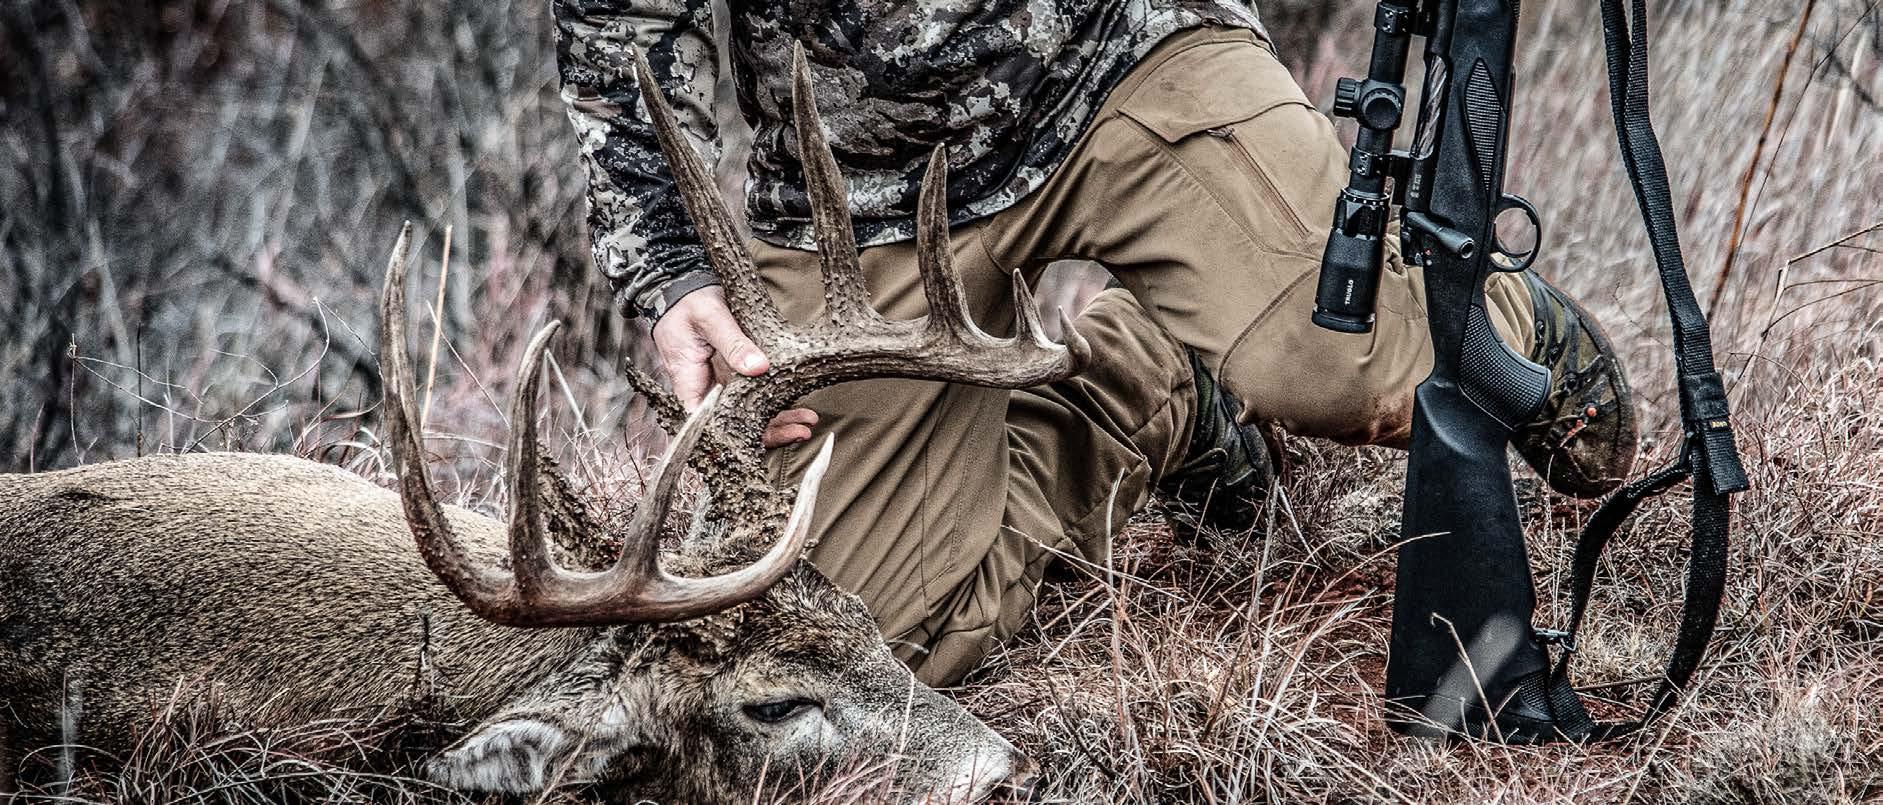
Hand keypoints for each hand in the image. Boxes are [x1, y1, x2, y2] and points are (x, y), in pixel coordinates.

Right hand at [651, 286, 817, 448]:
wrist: (684, 289)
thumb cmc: (688, 303)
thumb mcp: (710, 318)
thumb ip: (733, 343)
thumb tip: (759, 367)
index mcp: (688, 381)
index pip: (705, 423)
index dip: (733, 437)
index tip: (763, 438)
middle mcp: (704, 390)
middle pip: (732, 425)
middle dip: (767, 433)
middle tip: (799, 431)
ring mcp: (720, 385)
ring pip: (747, 416)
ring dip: (776, 422)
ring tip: (806, 424)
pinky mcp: (733, 378)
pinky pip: (754, 398)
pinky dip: (775, 405)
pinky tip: (798, 410)